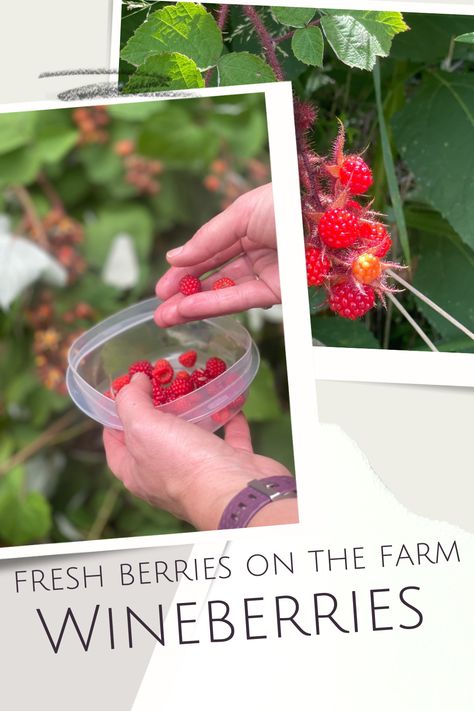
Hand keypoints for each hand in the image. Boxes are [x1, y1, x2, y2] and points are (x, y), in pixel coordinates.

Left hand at [103, 374, 296, 529]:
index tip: (120, 394)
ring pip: (194, 437)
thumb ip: (131, 402)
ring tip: (191, 387)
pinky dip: (228, 418)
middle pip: (155, 439)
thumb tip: (132, 382)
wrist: (235, 492)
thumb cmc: (182, 466)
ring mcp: (201, 472)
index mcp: (137, 473)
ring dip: (194, 413)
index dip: (114, 419)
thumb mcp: (142, 427)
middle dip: (157, 410)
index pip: (115, 445)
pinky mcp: (231, 465)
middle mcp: (166, 476)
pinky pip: (230, 437)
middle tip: (159, 384)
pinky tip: (229, 398)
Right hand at [154, 183, 279, 326]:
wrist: (324, 214)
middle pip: (215, 277)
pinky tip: (189, 309)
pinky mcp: (279, 291)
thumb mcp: (240, 213)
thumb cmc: (285, 202)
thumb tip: (175, 257)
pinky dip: (214, 305)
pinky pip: (241, 300)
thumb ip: (207, 239)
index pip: (210, 253)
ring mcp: (268, 274)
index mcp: (249, 227)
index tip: (162, 288)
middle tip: (159, 309)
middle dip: (186, 294)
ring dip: (194, 306)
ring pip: (224, 293)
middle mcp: (257, 253)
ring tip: (166, 316)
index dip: (185, 270)